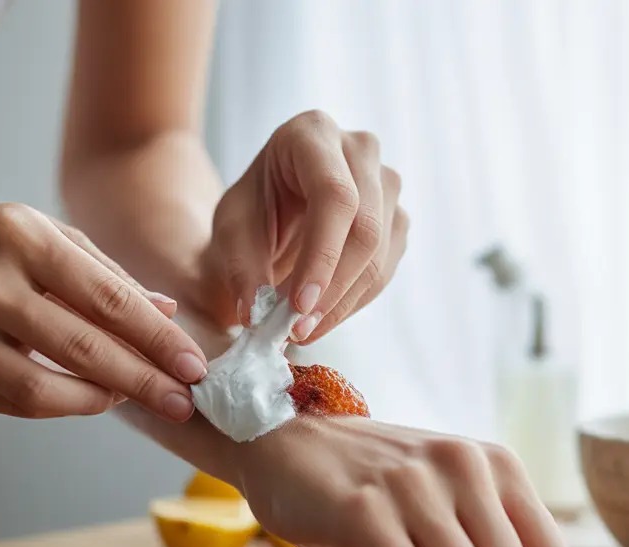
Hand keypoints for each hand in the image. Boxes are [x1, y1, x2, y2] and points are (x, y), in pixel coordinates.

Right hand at [0, 203, 208, 419]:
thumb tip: (170, 313)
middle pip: (82, 348)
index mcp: (19, 234)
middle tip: (182, 403)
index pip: (108, 298)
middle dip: (142, 380)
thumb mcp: (39, 235)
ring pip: (42, 388)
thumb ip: (105, 273)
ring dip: (99, 400)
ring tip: (135, 399)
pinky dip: (58, 405)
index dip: (158, 340)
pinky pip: (10, 404)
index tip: (196, 367)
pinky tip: (88, 398)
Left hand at [201, 110, 408, 342]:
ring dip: (343, 303)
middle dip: (333, 289)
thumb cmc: (254, 206)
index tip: (299, 306)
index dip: (322, 256)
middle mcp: (360, 149)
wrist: (277, 204)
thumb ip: (241, 268)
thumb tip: (254, 314)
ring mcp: (387, 182)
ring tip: (303, 330)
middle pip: (365, 228)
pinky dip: (354, 301)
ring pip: (381, 254)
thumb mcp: (232, 230)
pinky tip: (323, 316)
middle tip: (297, 330)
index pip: (334, 196)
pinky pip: (386, 269)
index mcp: (312, 133)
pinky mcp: (397, 217)